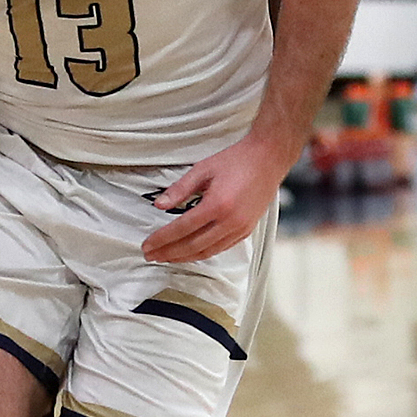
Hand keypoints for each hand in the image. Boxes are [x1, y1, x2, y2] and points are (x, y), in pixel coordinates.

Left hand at [141, 137, 284, 263]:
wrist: (268, 159)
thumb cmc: (237, 160)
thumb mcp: (203, 169)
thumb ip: (179, 189)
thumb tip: (159, 205)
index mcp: (217, 205)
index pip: (182, 228)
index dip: (162, 239)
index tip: (148, 245)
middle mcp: (230, 221)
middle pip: (193, 245)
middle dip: (169, 253)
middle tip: (152, 256)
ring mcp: (241, 228)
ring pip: (207, 251)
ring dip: (185, 257)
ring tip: (167, 258)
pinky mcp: (247, 230)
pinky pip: (221, 248)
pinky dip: (203, 253)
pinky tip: (191, 253)